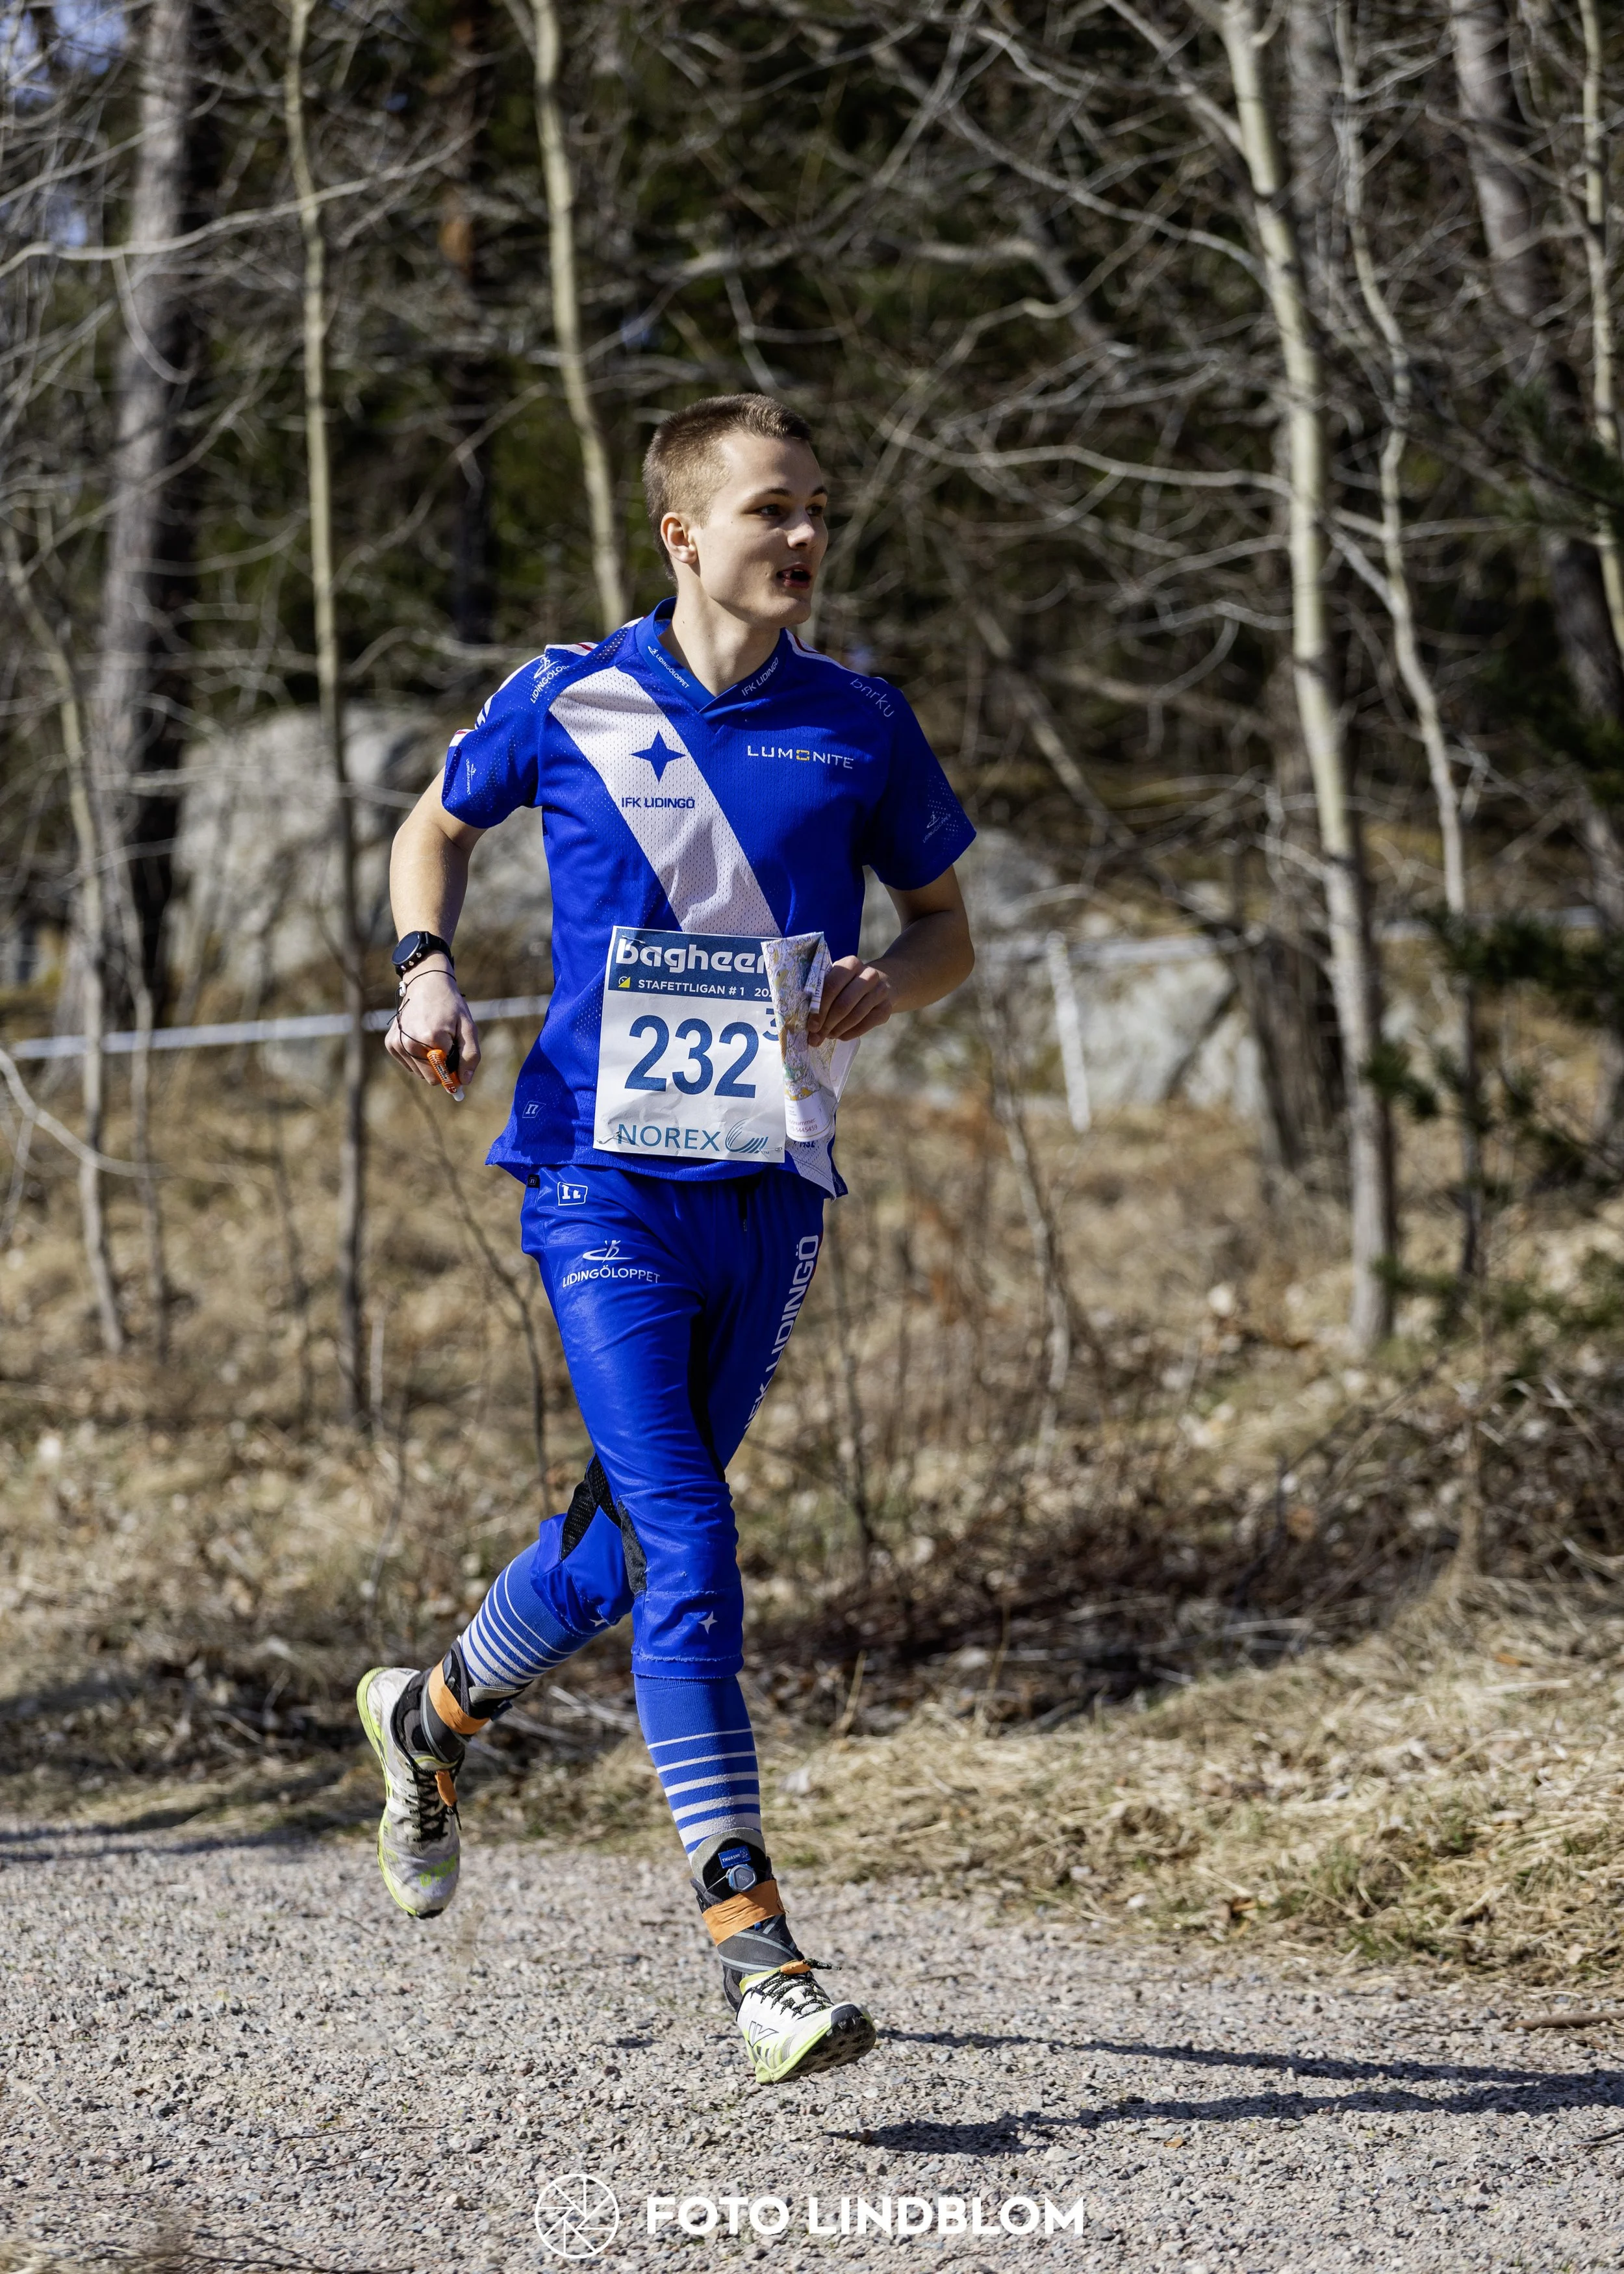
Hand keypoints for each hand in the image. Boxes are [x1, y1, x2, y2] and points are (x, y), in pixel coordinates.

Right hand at [387, 962, 481, 1089]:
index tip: (458, 1067)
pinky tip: (421, 1038)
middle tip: (447, 1047)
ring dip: (428, 1062)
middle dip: (441, 1067)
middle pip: (430, 1078)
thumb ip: (469, 1056)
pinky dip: (417, 1057)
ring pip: (418, 1073)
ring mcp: (397, 1044)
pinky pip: (408, 1064)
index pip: (442, 1076)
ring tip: (433, 1038)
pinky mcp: (390, 1044)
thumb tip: (464, 1082)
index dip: (452, 1072)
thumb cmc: (451, 1006)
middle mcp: (409, 1043)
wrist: (426, 983)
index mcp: (430, 1039)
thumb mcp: (468, 1028)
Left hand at [807, 954, 893, 1045]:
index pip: (831, 986)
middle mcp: (869, 975)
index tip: (811, 1025)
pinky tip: (840, 1036)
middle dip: (827, 1023)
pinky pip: (865, 1025)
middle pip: (843, 1004)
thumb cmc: (849, 983)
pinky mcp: (886, 1008)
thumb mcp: (837, 979)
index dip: (819, 1008)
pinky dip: (849, 1033)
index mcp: (851, 963)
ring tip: (827, 1036)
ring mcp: (880, 991)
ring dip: (837, 1030)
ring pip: (855, 1016)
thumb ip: (822, 994)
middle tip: (816, 1037)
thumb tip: (809, 1024)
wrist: (881, 983)